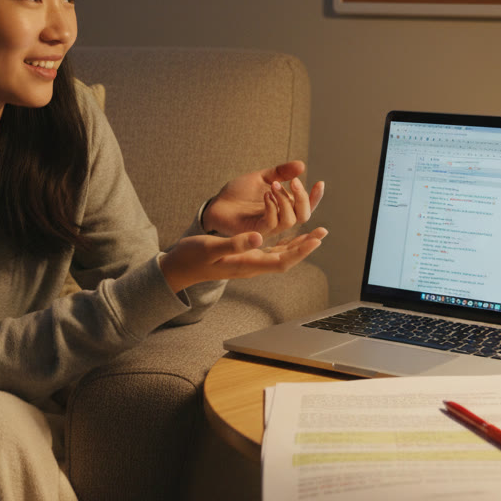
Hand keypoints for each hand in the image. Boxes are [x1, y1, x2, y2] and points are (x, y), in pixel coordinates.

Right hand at [160, 228, 328, 292]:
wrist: (178, 267)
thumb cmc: (191, 257)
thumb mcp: (211, 248)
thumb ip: (235, 243)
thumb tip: (259, 237)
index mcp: (246, 265)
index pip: (281, 262)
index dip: (300, 252)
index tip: (314, 241)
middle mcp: (252, 265)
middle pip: (285, 258)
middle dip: (305, 247)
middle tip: (323, 233)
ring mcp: (249, 262)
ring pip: (280, 254)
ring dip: (298, 244)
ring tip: (315, 233)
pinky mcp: (245, 256)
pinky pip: (270, 249)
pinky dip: (284, 241)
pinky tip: (291, 234)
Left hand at [201, 160, 323, 237]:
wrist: (217, 203)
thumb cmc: (239, 192)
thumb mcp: (262, 177)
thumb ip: (281, 172)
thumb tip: (302, 165)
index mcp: (285, 207)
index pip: (307, 206)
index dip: (315, 197)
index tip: (319, 182)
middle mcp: (280, 219)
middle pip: (304, 216)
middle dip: (303, 198)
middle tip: (294, 181)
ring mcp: (269, 227)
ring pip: (290, 220)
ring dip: (285, 200)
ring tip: (273, 185)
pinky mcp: (256, 231)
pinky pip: (273, 223)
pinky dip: (272, 207)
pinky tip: (265, 194)